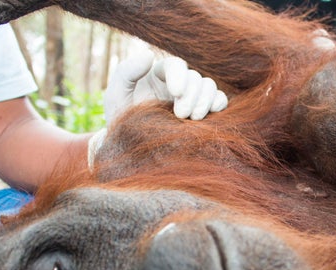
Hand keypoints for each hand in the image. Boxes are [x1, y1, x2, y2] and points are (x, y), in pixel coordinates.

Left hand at [104, 50, 227, 122]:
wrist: (132, 148)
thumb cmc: (121, 120)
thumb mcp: (116, 95)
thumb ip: (126, 72)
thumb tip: (149, 54)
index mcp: (158, 74)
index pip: (176, 65)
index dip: (180, 76)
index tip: (176, 92)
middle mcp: (178, 83)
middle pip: (196, 77)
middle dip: (192, 95)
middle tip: (181, 114)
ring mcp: (192, 98)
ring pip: (209, 86)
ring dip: (205, 100)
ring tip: (194, 118)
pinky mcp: (203, 112)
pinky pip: (219, 101)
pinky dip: (219, 104)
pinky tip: (209, 115)